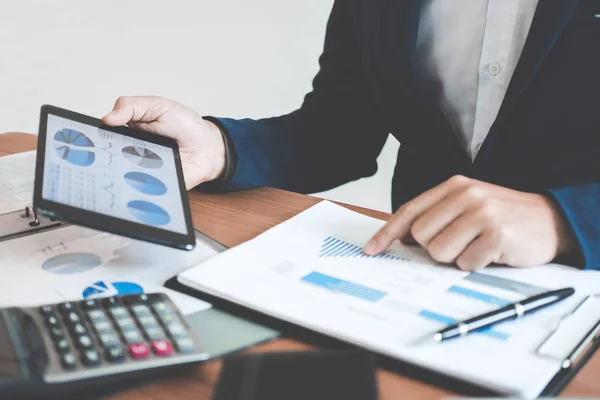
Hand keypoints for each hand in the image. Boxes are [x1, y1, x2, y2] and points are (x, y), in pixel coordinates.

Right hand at [102, 96, 225, 189]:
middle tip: (105, 151)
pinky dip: (136, 186)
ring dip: (118, 171)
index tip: (85, 137)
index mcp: (125, 131)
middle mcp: (127, 151)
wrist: (207, 148)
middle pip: (105, 157)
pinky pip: (138, 188)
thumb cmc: (183, 124)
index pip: (100, 135)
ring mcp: (138, 169)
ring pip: (118, 174)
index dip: (91, 137)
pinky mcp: (150, 185)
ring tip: (126, 163)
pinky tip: (140, 179)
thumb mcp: (157, 105)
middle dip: (101, 156)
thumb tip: (107, 118)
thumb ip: (132, 106)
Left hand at [364, 175, 574, 270]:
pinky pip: (465, 263)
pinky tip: (491, 253)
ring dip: (456, 257)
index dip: (387, 232)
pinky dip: (475, 265)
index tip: (372, 249)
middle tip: (461, 242)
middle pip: (421, 236)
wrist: (550, 219)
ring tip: (477, 246)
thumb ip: (437, 216)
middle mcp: (466, 195)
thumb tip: (400, 239)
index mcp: (454, 186)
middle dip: (435, 247)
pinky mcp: (497, 235)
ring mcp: (482, 214)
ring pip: (439, 251)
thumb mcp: (468, 206)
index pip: (410, 211)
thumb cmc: (502, 216)